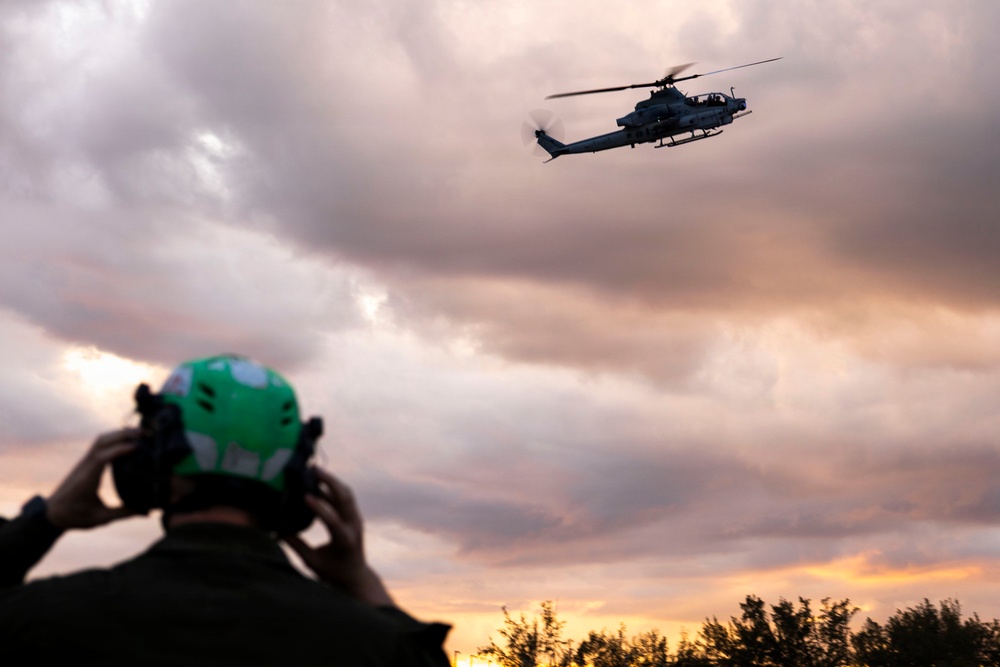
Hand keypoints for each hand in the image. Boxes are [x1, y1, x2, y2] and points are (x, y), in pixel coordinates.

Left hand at [45, 429, 141, 529]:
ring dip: (118, 433)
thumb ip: (124, 513)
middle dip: (122, 435)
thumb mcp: (100, 518)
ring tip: (139, 433)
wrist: (52, 513)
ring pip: (100, 440)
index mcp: (86, 480)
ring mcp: (84, 462)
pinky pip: (100, 444)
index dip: (118, 450)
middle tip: (144, 433)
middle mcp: (85, 467)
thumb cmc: (75, 516)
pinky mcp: (86, 462)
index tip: (136, 447)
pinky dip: (114, 438)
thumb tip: (148, 511)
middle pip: (101, 442)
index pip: (101, 458)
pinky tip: (127, 440)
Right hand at [282, 467, 394, 606]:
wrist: (355, 575)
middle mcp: (354, 526)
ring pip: (347, 494)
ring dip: (332, 481)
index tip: (305, 496)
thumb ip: (296, 545)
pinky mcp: (354, 516)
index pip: (333, 520)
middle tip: (313, 470)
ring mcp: (356, 519)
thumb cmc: (332, 572)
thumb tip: (275, 530)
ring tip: (315, 471)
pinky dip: (333, 488)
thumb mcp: (312, 562)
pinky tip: (319, 482)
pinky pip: (345, 498)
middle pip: (345, 498)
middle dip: (330, 481)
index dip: (319, 507)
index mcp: (344, 540)